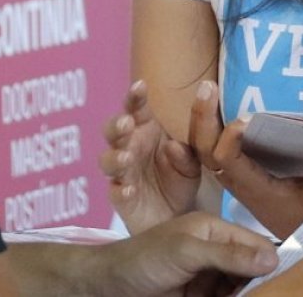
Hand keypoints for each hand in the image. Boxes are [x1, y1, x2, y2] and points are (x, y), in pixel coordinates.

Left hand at [93, 212, 278, 296]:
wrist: (109, 286)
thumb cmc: (141, 259)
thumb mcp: (186, 252)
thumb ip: (227, 254)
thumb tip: (271, 259)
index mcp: (214, 229)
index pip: (256, 244)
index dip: (273, 261)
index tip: (292, 280)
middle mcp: (215, 251)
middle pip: (253, 270)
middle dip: (262, 283)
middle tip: (273, 294)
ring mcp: (208, 277)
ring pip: (242, 288)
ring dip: (248, 294)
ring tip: (254, 296)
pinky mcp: (201, 296)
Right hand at [101, 80, 202, 232]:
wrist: (179, 216)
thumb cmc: (180, 178)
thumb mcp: (194, 162)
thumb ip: (187, 151)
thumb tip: (172, 146)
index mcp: (146, 130)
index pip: (136, 108)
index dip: (135, 96)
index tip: (140, 86)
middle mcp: (129, 147)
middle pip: (114, 131)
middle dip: (117, 125)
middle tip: (127, 123)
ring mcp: (122, 173)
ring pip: (108, 161)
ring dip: (115, 157)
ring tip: (126, 157)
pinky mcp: (121, 198)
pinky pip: (116, 193)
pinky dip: (121, 191)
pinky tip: (130, 190)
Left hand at [188, 81, 302, 239]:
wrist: (293, 233)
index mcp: (251, 187)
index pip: (227, 159)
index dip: (230, 137)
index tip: (245, 118)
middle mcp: (234, 179)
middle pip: (205, 149)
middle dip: (203, 118)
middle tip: (208, 87)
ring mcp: (230, 174)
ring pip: (203, 147)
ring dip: (203, 118)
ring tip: (208, 89)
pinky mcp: (233, 169)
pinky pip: (212, 147)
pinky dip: (210, 126)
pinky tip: (215, 104)